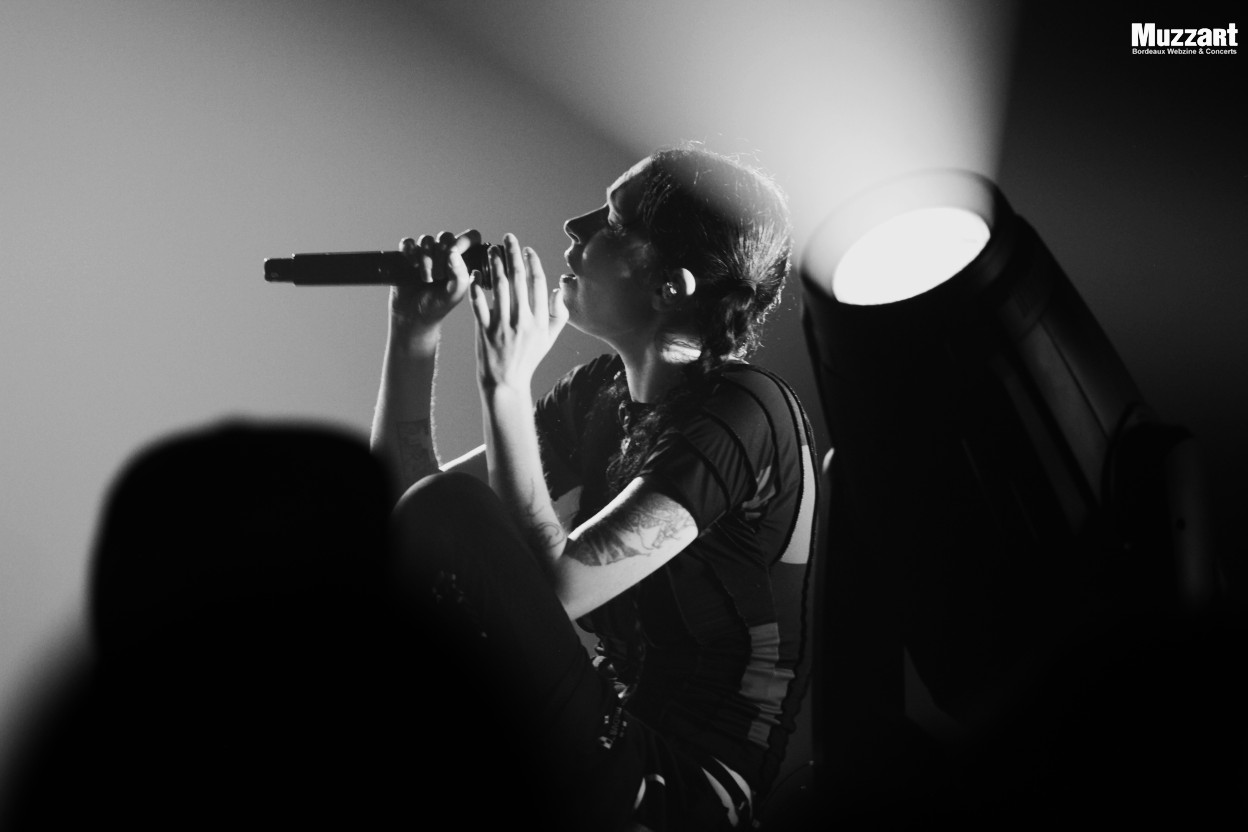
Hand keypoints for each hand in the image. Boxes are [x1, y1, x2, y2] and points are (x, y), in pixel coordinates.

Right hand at [389, 229, 479, 337]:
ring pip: (427, 240)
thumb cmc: (439, 305)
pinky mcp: (408, 255)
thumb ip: (460, 275)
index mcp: (461, 259)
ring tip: (427, 279)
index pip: (471, 237)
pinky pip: (408, 243)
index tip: (455, 253)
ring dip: (426, 258)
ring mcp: (426, 253)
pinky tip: (413, 265)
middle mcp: (444, 253)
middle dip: (442, 255)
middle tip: (439, 276)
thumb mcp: (455, 293)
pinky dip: (410, 251)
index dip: (465, 240)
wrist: (415, 315)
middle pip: (446, 237)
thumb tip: (453, 251)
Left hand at [470, 233, 568, 393]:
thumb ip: (557, 314)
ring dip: (494, 264)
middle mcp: (522, 321)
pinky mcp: (484, 331)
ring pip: (498, 287)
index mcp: (540, 321)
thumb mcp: (549, 338)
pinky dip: (476, 286)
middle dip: (512, 254)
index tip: (527, 249)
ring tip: (491, 249)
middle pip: (518, 279)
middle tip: (508, 237)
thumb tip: (556, 290)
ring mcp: (502, 326)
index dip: (533, 262)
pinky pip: (478, 303)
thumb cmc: (528, 358)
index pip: (538, 283)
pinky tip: (474, 272)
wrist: (505, 382)